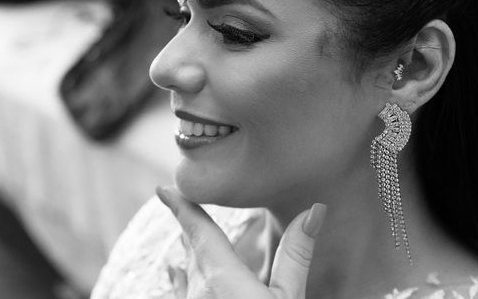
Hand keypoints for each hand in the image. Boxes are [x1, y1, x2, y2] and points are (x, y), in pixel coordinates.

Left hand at [156, 186, 326, 298]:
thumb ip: (297, 253)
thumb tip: (314, 210)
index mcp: (221, 277)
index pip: (198, 231)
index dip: (181, 207)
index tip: (163, 189)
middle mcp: (197, 293)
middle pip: (190, 252)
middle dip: (187, 230)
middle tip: (179, 208)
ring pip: (185, 278)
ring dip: (187, 258)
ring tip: (181, 246)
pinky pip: (181, 298)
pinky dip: (182, 284)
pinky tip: (177, 280)